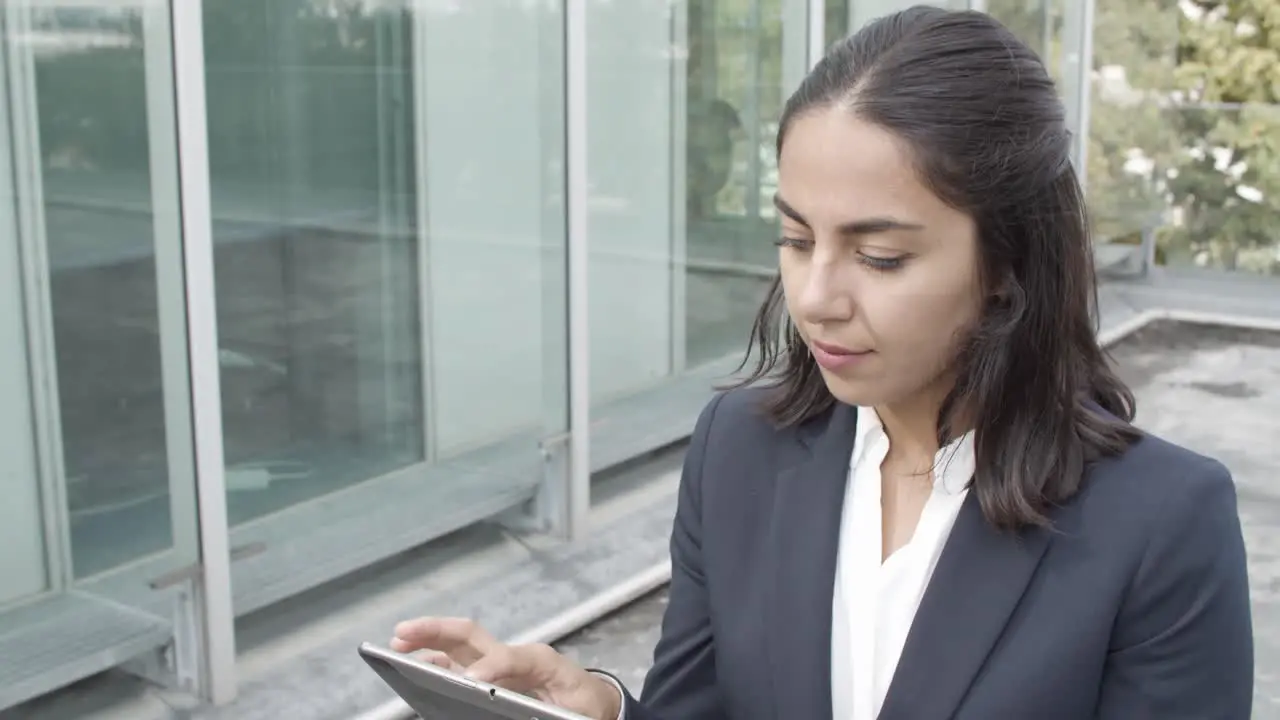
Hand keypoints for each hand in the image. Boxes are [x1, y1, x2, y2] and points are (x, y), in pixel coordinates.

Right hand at [391, 617, 622, 719]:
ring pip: (457, 646)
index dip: (487, 668)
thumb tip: (496, 693)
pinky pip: (457, 665)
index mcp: (539, 661)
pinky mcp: (491, 678)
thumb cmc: (585, 704)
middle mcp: (513, 657)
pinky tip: (413, 668)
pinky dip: (433, 663)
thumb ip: (552, 709)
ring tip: (396, 645)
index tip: (469, 683)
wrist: (595, 704)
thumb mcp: (577, 708)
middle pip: (469, 635)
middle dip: (436, 630)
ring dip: (426, 642)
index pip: (506, 657)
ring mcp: (499, 665)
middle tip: (402, 633)